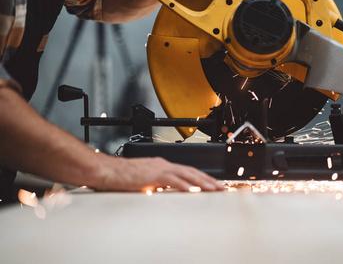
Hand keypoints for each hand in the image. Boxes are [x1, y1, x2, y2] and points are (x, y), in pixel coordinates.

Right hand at [98, 156, 223, 191]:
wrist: (106, 170)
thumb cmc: (121, 176)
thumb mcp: (144, 181)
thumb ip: (157, 185)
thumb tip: (167, 192)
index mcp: (162, 166)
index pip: (187, 171)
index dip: (202, 178)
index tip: (212, 184)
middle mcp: (163, 164)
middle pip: (192, 171)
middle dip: (208, 180)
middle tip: (221, 188)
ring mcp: (159, 168)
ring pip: (186, 174)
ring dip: (202, 182)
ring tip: (214, 189)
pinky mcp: (152, 174)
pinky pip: (172, 180)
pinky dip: (184, 185)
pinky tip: (194, 190)